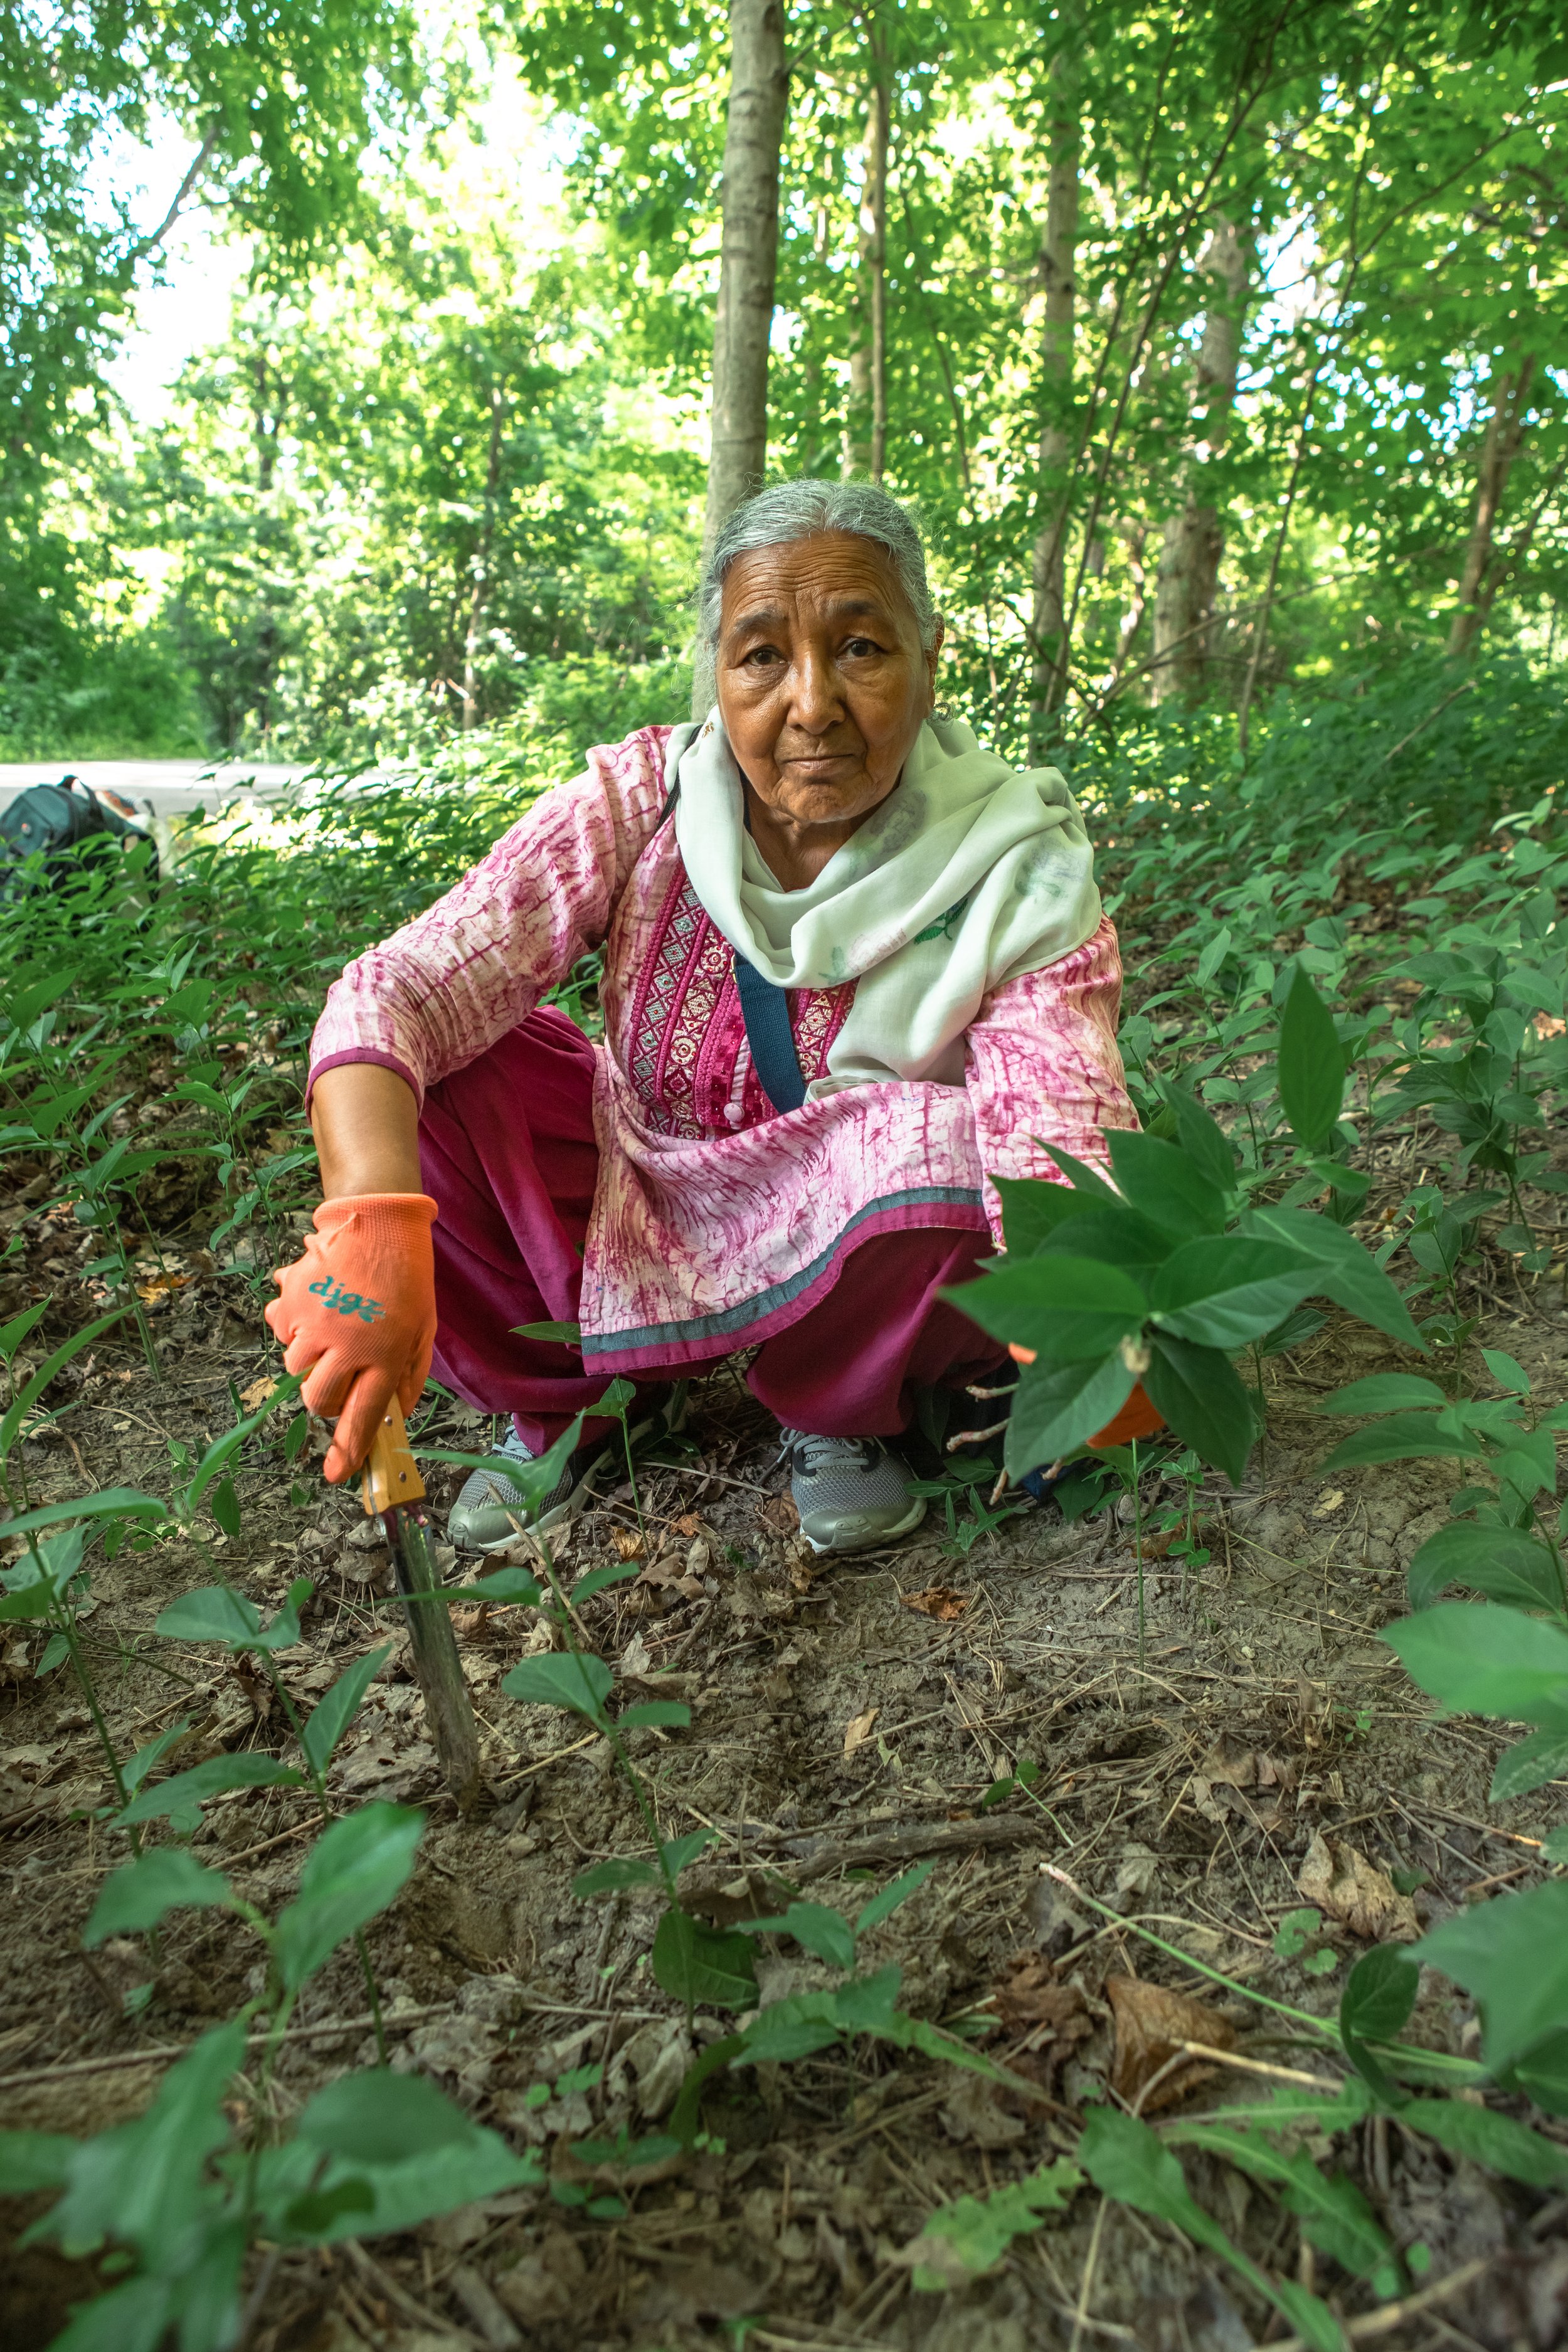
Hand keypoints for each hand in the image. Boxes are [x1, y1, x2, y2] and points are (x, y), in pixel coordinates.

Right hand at [266, 1194, 437, 1482]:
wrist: (379, 1221)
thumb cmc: (408, 1278)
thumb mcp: (424, 1331)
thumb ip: (409, 1377)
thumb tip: (396, 1416)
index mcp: (385, 1354)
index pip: (363, 1416)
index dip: (348, 1449)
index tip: (337, 1474)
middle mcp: (346, 1344)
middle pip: (319, 1400)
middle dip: (326, 1403)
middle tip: (341, 1383)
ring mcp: (314, 1321)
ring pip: (296, 1369)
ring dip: (311, 1363)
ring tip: (332, 1334)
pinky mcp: (291, 1299)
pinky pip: (282, 1331)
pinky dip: (294, 1328)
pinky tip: (317, 1307)